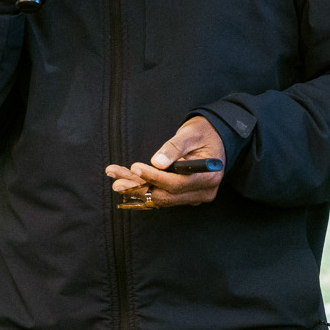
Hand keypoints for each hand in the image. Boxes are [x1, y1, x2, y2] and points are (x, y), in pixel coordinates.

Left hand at [108, 115, 226, 209]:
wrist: (213, 138)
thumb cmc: (202, 133)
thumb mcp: (190, 134)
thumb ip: (174, 148)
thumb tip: (157, 162)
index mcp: (208, 176)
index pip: (177, 183)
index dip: (154, 177)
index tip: (134, 167)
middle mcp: (202, 192)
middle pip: (166, 195)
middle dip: (138, 187)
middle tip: (115, 178)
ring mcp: (194, 196)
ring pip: (161, 197)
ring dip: (137, 188)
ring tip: (116, 176)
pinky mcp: (185, 196)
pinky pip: (162, 196)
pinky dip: (144, 188)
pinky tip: (127, 181)